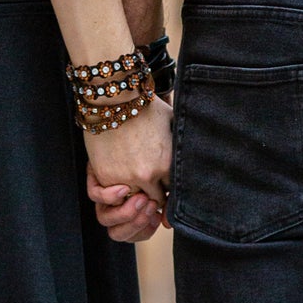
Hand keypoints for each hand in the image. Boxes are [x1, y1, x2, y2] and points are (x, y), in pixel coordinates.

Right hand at [84, 93, 171, 243]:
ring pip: (136, 203)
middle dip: (156, 198)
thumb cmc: (146, 107)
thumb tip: (196, 152)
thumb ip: (181, 144)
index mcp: (168, 165)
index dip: (171, 191)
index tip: (168, 190)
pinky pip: (114, 199)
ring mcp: (126, 179)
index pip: (174, 192)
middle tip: (154, 195)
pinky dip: (118, 198)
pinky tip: (122, 192)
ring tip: (138, 194)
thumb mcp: (174, 123)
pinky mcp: (106, 177)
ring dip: (137, 201)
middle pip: (157, 200)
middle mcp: (148, 176)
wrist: (114, 99)